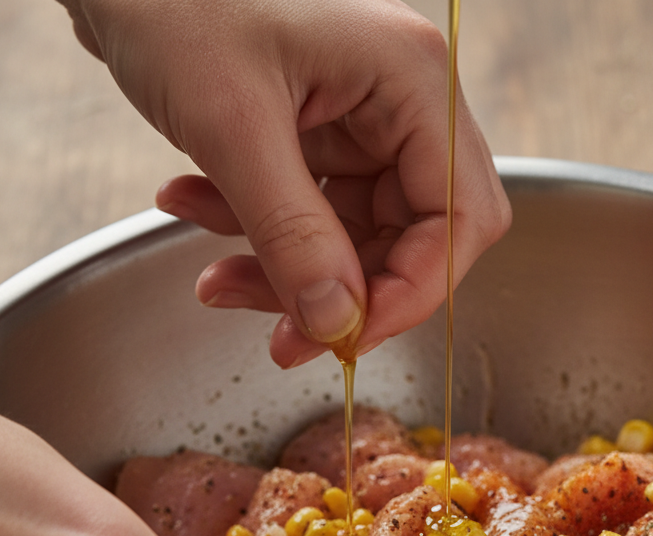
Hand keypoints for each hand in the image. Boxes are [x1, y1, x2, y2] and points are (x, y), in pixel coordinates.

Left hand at [58, 0, 511, 366]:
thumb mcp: (233, 124)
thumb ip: (293, 234)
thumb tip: (336, 324)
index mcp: (412, 82)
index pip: (459, 218)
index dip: (412, 291)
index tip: (348, 335)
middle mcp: (402, 105)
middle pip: (416, 239)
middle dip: (347, 294)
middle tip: (286, 336)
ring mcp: (363, 124)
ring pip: (358, 241)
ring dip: (289, 274)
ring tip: (215, 280)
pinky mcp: (321, 140)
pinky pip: (313, 221)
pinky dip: (260, 238)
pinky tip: (194, 210)